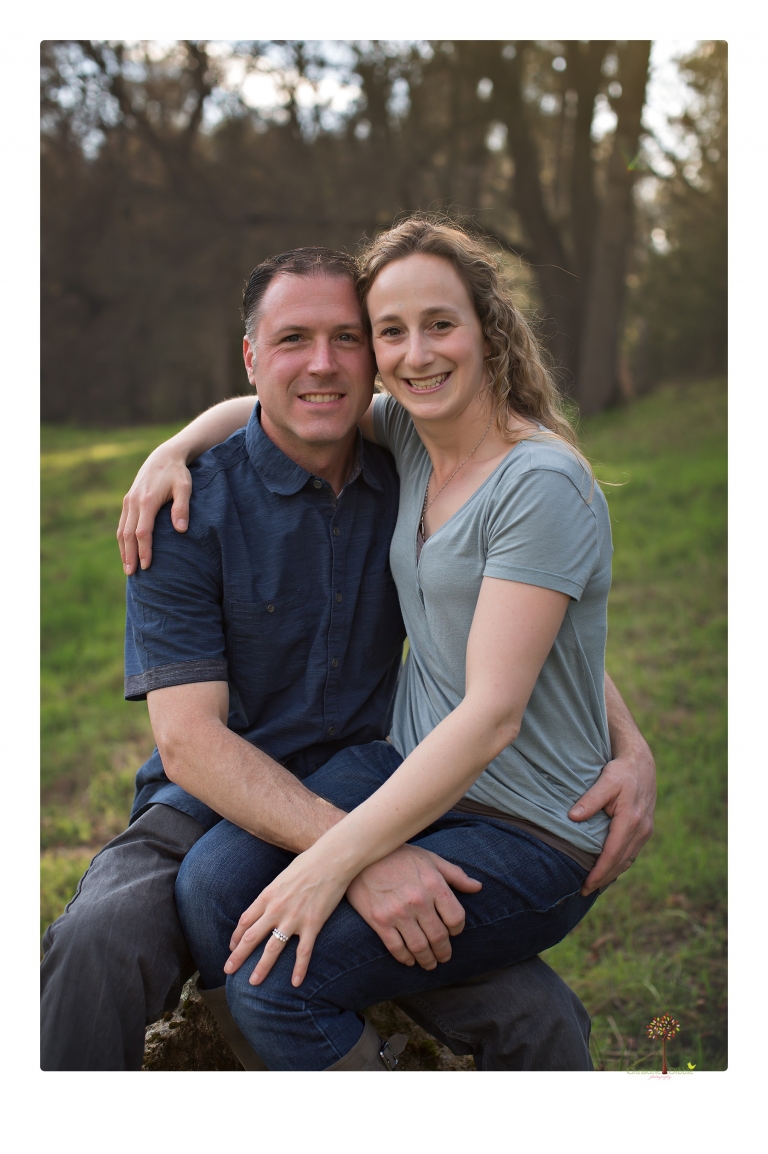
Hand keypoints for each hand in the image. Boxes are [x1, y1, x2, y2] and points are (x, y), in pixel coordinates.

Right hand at [117, 446, 191, 573]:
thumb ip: (182, 508)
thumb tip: (181, 530)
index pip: (142, 532)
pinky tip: (127, 551)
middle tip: (132, 574)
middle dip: (129, 555)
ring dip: (123, 550)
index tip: (147, 566)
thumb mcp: (185, 487)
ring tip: (127, 567)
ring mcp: (128, 501)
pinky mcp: (128, 501)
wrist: (164, 456)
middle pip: (127, 534)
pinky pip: (122, 523)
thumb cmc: (178, 473)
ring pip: (121, 530)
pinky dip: (122, 539)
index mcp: (147, 501)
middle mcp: (134, 502)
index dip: (144, 550)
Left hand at [225, 848, 347, 987]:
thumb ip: (273, 893)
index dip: (237, 936)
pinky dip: (299, 969)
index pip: (245, 921)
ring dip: (262, 967)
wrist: (331, 859)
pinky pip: (303, 952)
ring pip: (273, 949)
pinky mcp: (312, 924)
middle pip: (252, 937)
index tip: (232, 947)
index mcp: (268, 896)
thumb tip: (268, 904)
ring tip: (253, 982)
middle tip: (228, 971)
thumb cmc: (308, 863)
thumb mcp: (283, 877)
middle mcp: (276, 909)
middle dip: (238, 956)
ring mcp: (294, 919)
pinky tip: (296, 983)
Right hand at [346, 844, 481, 969]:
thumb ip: (455, 874)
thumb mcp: (430, 859)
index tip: (453, 933)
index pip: (456, 918)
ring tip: (429, 963)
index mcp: (434, 884)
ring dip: (427, 960)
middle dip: (444, 951)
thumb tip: (478, 887)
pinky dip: (406, 959)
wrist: (361, 856)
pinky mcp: (379, 921)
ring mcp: (398, 912)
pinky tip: (410, 960)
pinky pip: (397, 948)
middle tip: (444, 956)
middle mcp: (418, 900)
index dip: (457, 930)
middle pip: (439, 937)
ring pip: (420, 947)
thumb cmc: (399, 855)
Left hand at [568, 743, 655, 895]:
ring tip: (594, 884)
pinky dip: (620, 863)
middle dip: (604, 878)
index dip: (599, 872)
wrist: (642, 763)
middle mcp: (642, 829)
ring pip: (628, 859)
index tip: (586, 884)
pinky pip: (632, 852)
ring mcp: (646, 830)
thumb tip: (573, 817)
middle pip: (621, 862)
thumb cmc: (621, 771)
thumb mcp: (605, 781)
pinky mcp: (645, 829)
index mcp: (631, 820)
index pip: (613, 854)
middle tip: (584, 891)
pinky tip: (609, 869)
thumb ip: (590, 800)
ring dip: (612, 873)